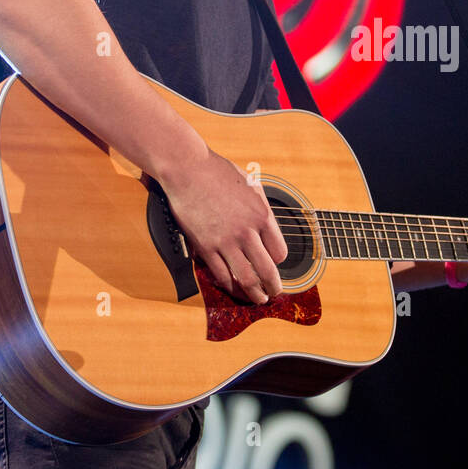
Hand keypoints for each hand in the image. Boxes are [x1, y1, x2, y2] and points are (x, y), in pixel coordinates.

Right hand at [160, 149, 286, 303]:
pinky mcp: (205, 246)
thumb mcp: (252, 186)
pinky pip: (220, 274)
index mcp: (262, 215)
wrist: (188, 169)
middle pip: (267, 271)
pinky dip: (229, 285)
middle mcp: (246, 231)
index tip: (275, 264)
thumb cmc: (218, 173)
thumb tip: (269, 229)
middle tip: (274, 294)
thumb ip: (262, 209)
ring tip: (257, 299)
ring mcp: (225, 241)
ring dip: (253, 294)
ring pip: (245, 279)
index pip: (280, 252)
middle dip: (273, 287)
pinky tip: (232, 288)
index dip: (279, 262)